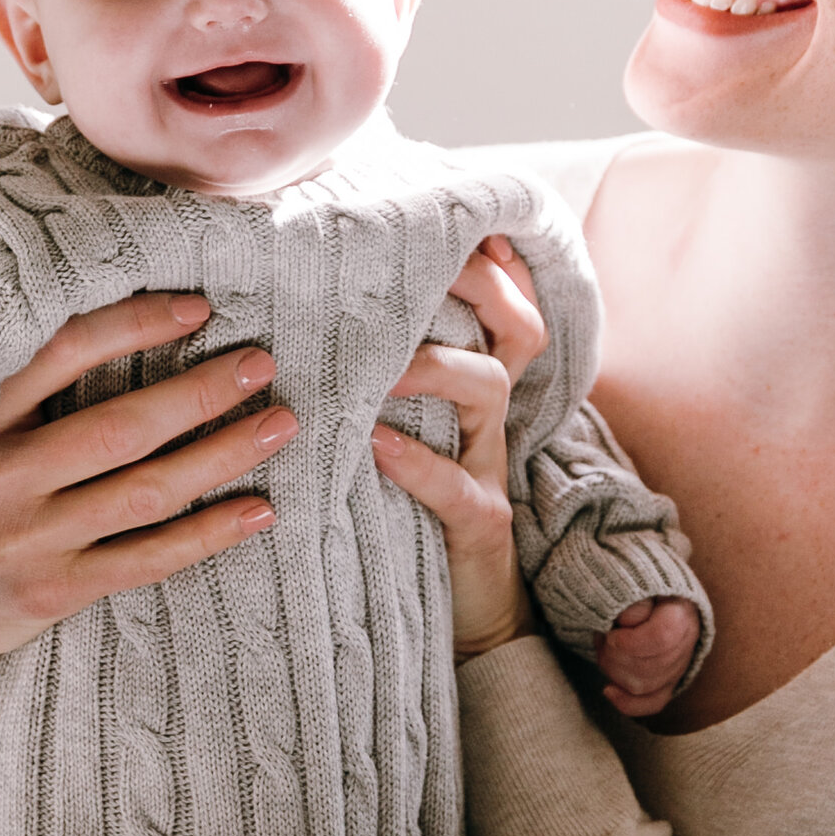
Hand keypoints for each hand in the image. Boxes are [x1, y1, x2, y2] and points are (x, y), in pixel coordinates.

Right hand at [0, 290, 297, 664]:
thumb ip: (11, 385)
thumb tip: (107, 311)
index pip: (63, 352)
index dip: (136, 324)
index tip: (198, 307)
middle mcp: (0, 476)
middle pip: (121, 426)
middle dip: (201, 392)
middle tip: (260, 363)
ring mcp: (29, 539)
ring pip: (146, 491)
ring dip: (221, 455)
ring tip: (278, 424)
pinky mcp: (52, 593)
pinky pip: (147, 558)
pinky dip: (209, 534)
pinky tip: (259, 511)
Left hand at [370, 234, 545, 663]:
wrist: (467, 613)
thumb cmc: (414, 508)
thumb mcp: (405, 431)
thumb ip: (382, 375)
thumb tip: (318, 309)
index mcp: (475, 390)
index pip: (506, 307)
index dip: (495, 264)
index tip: (462, 222)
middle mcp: (490, 421)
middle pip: (516, 332)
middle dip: (478, 287)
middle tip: (421, 260)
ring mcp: (489, 469)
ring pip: (490, 392)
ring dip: (434, 365)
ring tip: (380, 362)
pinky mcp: (480, 526)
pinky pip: (459, 488)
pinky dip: (419, 464)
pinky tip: (376, 447)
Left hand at [596, 595, 702, 720]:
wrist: (653, 590)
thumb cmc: (640, 584)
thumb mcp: (636, 579)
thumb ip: (633, 597)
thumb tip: (627, 621)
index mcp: (681, 613)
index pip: (661, 639)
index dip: (629, 643)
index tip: (611, 634)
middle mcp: (686, 643)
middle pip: (648, 669)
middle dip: (614, 656)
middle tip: (602, 636)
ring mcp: (678, 666)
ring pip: (643, 686)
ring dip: (612, 670)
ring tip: (604, 647)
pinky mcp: (668, 681)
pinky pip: (653, 702)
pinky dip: (628, 703)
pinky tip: (608, 690)